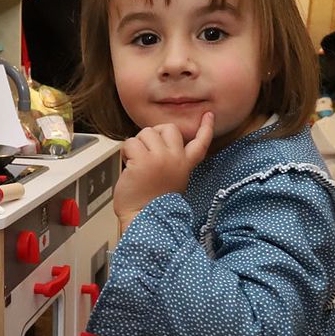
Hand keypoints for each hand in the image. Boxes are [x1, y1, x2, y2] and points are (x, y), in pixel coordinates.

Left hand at [114, 112, 214, 231]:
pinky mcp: (143, 161)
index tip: (208, 115)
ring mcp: (160, 158)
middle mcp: (176, 159)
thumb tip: (158, 144)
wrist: (146, 219)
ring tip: (137, 164)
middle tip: (147, 152)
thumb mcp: (173, 180)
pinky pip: (131, 143)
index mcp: (185, 165)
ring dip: (137, 145)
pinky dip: (125, 153)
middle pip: (168, 128)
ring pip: (146, 132)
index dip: (206, 127)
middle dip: (154, 135)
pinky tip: (129, 167)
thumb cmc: (153, 204)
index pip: (200, 142)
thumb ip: (172, 161)